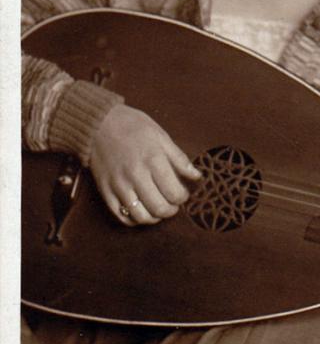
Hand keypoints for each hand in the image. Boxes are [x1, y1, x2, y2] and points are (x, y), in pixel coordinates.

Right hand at [89, 104, 200, 225]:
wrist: (97, 124)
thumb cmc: (132, 126)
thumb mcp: (160, 136)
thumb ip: (179, 159)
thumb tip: (196, 176)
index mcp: (153, 160)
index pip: (175, 193)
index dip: (183, 198)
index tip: (182, 193)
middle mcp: (136, 175)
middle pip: (160, 208)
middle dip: (171, 210)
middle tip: (172, 204)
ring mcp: (119, 185)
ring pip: (141, 216)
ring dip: (154, 217)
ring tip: (158, 209)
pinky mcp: (105, 191)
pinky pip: (122, 216)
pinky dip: (135, 219)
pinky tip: (141, 211)